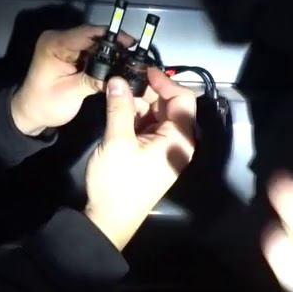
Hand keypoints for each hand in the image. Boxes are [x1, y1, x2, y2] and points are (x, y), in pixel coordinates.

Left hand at [10, 25, 133, 136]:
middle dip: (114, 44)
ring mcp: (64, 45)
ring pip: (93, 42)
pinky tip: (116, 64)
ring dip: (110, 50)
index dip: (112, 37)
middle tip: (135, 53)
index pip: (88, 33)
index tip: (132, 43)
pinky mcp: (69, 53)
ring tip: (129, 59)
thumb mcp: (71, 93)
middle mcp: (58, 38)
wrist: (30, 113)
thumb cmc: (45, 104)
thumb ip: (95, 80)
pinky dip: (102, 56)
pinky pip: (90, 50)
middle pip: (92, 35)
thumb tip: (120, 75)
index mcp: (55, 43)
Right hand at [83, 68, 196, 249]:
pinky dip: (135, 116)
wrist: (109, 220)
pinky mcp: (150, 154)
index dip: (165, 82)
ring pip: (157, 115)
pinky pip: (148, 127)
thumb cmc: (118, 182)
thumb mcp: (117, 141)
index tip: (142, 71)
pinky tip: (118, 108)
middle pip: (170, 105)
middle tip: (124, 80)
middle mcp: (177, 142)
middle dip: (149, 91)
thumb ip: (120, 107)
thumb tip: (118, 79)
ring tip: (117, 92)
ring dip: (139, 103)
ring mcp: (164, 149)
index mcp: (179, 139)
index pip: (183, 99)